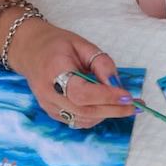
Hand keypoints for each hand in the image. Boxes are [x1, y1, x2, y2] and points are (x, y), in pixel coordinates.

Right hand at [7, 20, 132, 128]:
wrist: (30, 51)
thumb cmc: (57, 45)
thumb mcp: (83, 45)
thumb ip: (101, 64)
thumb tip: (118, 85)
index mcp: (54, 70)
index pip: (82, 92)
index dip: (106, 96)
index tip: (128, 96)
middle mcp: (48, 92)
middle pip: (84, 110)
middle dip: (113, 110)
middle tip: (135, 106)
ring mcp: (48, 105)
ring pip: (83, 119)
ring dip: (106, 114)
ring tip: (124, 104)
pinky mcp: (52, 113)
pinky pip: (78, 121)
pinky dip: (95, 116)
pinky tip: (106, 106)